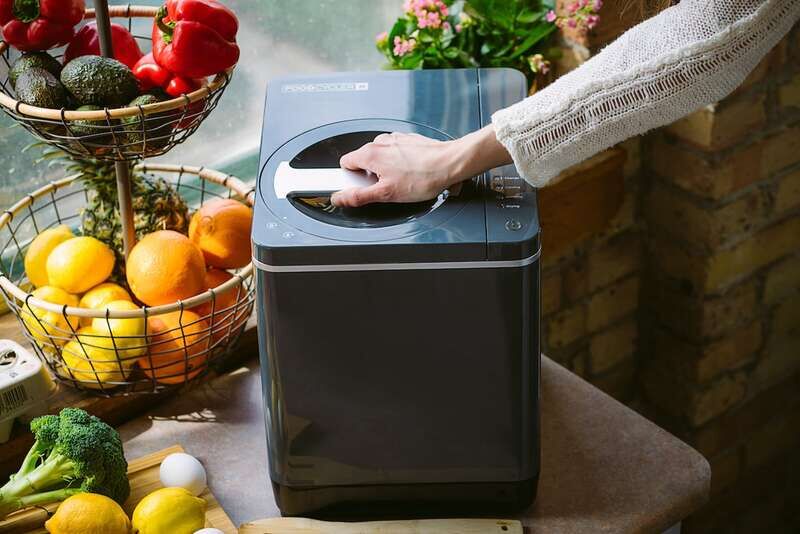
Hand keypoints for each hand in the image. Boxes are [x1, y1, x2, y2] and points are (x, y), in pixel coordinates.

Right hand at [331, 125, 512, 207]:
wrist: (450, 164)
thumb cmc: (423, 177)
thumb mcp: (386, 194)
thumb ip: (359, 196)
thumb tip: (340, 197)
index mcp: (370, 153)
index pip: (345, 163)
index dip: (351, 178)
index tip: (359, 187)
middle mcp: (381, 142)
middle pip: (364, 160)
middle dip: (371, 175)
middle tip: (387, 187)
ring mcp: (396, 139)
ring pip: (381, 156)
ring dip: (386, 168)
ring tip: (402, 180)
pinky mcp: (409, 140)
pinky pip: (396, 152)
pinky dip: (399, 162)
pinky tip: (411, 172)